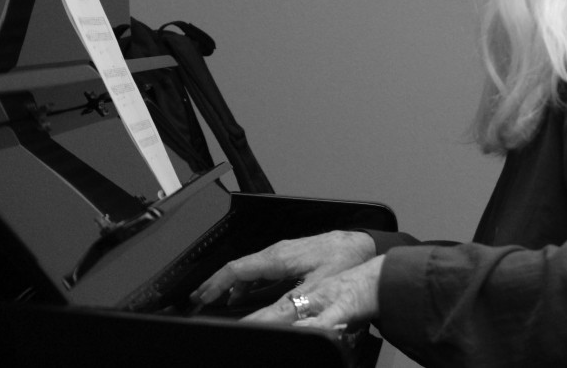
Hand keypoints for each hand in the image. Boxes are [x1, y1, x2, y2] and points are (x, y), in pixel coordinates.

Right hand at [190, 230, 375, 305]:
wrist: (366, 245)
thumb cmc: (346, 259)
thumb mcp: (314, 289)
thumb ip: (286, 306)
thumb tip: (263, 321)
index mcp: (278, 257)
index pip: (236, 269)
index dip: (215, 284)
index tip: (200, 297)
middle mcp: (279, 251)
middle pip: (239, 268)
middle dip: (218, 283)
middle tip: (202, 299)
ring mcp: (285, 252)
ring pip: (251, 267)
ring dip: (234, 283)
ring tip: (222, 299)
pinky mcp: (293, 255)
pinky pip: (263, 267)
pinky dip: (250, 280)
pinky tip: (251, 292)